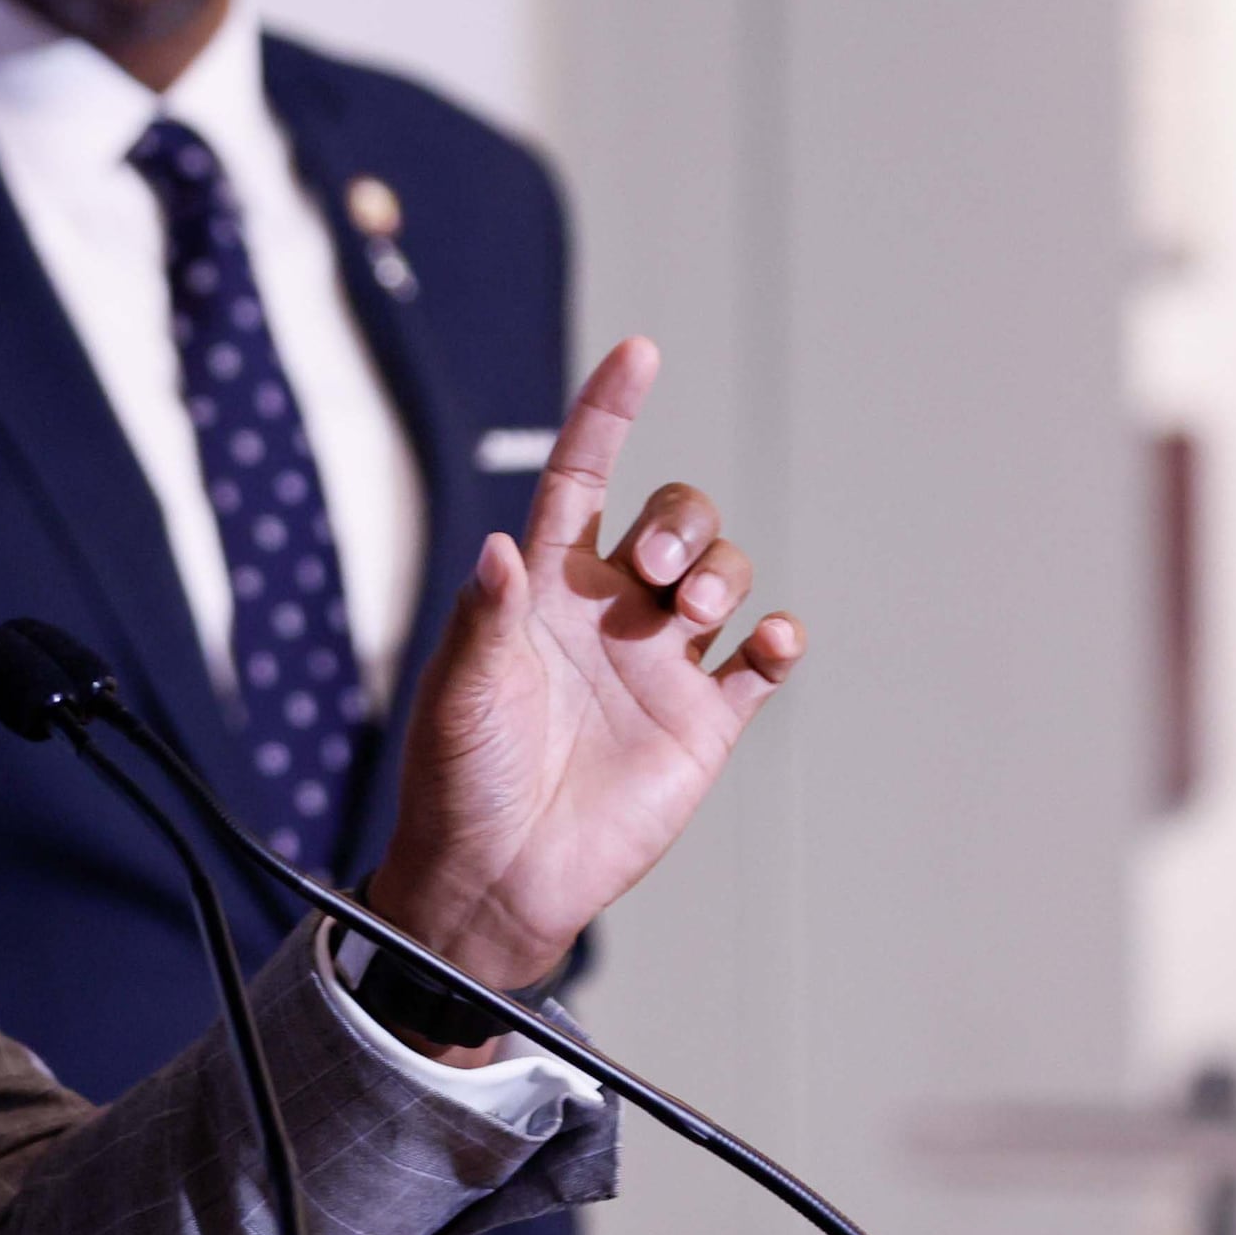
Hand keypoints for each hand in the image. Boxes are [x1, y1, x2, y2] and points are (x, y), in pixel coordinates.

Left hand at [365, 338, 802, 1033]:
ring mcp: (662, 665)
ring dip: (723, 569)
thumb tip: (501, 546)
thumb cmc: (456, 781)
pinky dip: (779, 641)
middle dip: (679, 521)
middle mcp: (610, 613)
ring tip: (691, 611)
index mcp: (544, 590)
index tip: (638, 354)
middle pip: (672, 518)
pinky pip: (761, 665)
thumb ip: (487, 619)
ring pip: (724, 575)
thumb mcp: (458, 692)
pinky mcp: (703, 722)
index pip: (583, 479)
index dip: (608, 416)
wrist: (496, 880)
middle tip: (651, 574)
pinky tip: (769, 645)